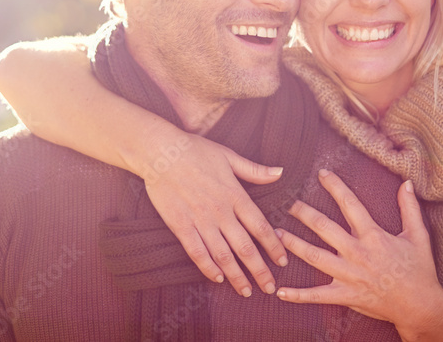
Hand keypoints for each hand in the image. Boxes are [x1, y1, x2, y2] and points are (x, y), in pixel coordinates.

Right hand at [142, 133, 288, 296]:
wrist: (160, 152)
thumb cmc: (195, 150)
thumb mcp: (228, 156)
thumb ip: (255, 170)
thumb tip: (280, 173)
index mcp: (235, 195)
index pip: (261, 227)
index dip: (274, 247)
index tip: (282, 262)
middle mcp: (221, 211)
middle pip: (245, 248)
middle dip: (260, 270)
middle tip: (270, 287)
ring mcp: (200, 220)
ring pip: (223, 255)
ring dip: (236, 276)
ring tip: (247, 291)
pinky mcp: (180, 226)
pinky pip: (197, 252)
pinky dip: (208, 268)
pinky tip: (217, 279)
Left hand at [275, 170, 442, 339]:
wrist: (420, 306)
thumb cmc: (419, 270)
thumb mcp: (418, 236)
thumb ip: (410, 208)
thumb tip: (407, 182)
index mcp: (373, 236)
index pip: (350, 204)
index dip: (335, 186)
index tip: (321, 173)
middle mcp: (357, 253)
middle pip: (324, 227)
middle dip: (304, 214)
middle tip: (289, 204)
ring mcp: (349, 275)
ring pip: (315, 257)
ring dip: (294, 245)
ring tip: (276, 234)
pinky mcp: (346, 295)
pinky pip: (317, 296)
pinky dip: (298, 295)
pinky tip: (280, 291)